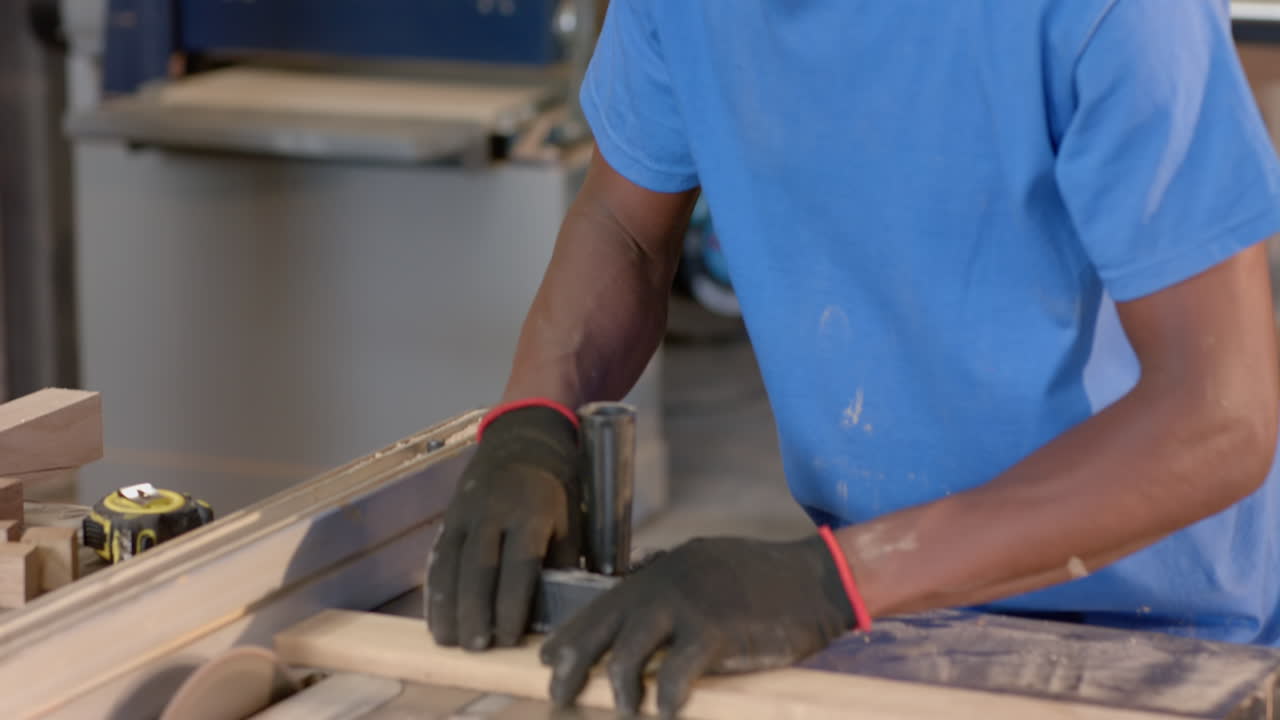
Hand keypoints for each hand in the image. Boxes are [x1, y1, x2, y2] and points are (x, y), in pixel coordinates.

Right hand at [427, 405, 580, 648]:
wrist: (525, 438)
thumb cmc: (556, 487)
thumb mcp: (572, 520)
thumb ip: (563, 564)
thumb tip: (557, 613)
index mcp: (532, 512)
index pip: (519, 565)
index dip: (511, 604)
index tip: (508, 637)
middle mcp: (494, 512)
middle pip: (479, 569)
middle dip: (475, 611)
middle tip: (475, 647)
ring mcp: (467, 513)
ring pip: (451, 564)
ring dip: (447, 605)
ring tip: (448, 640)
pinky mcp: (450, 516)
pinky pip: (438, 556)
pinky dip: (434, 589)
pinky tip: (435, 616)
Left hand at [539, 535, 855, 716]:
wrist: (817, 578)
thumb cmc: (765, 584)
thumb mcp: (707, 576)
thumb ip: (672, 600)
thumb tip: (640, 637)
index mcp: (660, 572)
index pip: (600, 605)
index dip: (570, 636)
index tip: (548, 661)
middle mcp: (664, 585)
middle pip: (599, 630)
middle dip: (571, 667)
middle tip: (558, 696)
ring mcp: (688, 607)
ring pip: (627, 654)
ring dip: (617, 691)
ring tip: (623, 712)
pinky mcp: (716, 632)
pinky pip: (675, 674)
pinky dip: (665, 700)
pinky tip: (666, 712)